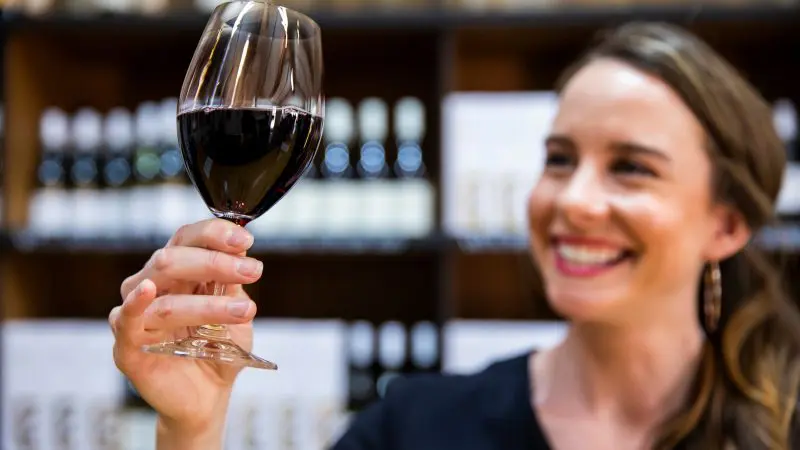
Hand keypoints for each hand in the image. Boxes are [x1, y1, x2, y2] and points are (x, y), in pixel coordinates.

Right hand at [109, 219, 263, 432]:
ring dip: (209, 301)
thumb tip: (240, 248)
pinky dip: (137, 303)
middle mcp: (149, 285)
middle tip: (253, 271)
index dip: (214, 234)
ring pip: (163, 291)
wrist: (210, 394)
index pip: (187, 237)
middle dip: (216, 262)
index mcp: (176, 271)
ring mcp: (134, 314)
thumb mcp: (235, 308)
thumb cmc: (219, 348)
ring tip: (244, 309)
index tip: (246, 240)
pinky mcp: (127, 345)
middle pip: (172, 258)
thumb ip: (232, 282)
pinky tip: (148, 291)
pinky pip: (127, 320)